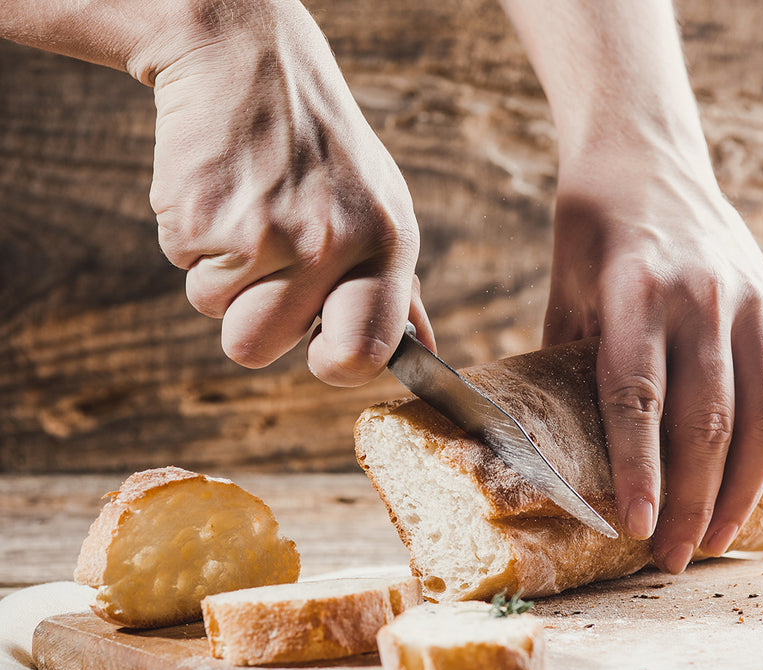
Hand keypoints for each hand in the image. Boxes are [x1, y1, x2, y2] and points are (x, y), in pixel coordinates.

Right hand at [148, 0, 432, 384]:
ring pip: (214, 313)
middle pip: (258, 349)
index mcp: (387, 243)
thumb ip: (398, 287)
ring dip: (219, 275)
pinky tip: (220, 188)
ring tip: (246, 210)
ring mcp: (266, 233)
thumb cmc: (321, 146)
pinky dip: (191, 236)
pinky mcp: (203, 217)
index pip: (365, 353)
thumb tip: (426, 355)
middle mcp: (333, 244)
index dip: (335, 364)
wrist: (247, 57)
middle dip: (249, 318)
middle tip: (264, 257)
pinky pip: (182, 267)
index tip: (322, 350)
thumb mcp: (382, 205)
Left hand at [546, 146, 762, 572]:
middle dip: (691, 502)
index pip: (639, 398)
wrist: (645, 157)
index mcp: (636, 293)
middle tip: (670, 557)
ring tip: (717, 538)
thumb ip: (572, 365)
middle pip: (706, 422)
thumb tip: (563, 450)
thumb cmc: (592, 230)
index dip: (640, 471)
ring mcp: (752, 300)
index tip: (634, 527)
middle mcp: (702, 298)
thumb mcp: (566, 290)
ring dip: (745, 489)